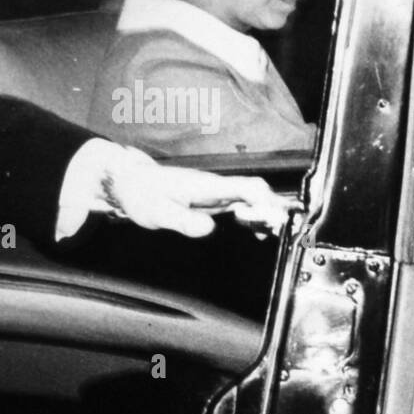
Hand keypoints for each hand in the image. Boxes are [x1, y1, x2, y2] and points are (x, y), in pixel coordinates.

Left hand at [58, 139, 291, 239]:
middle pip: (257, 191)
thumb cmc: (142, 194)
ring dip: (267, 213)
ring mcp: (217, 192)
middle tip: (284, 229)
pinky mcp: (214, 199)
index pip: (247, 187)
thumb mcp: (158, 212)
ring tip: (276, 232)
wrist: (130, 182)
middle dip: (274, 208)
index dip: (265, 201)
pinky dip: (256, 215)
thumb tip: (208, 228)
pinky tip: (258, 230)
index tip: (274, 219)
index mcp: (208, 186)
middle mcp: (218, 186)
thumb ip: (183, 220)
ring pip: (253, 197)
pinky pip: (244, 203)